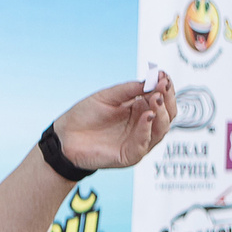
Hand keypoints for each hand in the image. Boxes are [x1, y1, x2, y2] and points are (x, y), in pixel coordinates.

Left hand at [51, 74, 176, 171]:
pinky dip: (146, 130)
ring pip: (160, 130)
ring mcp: (138, 141)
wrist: (64, 136)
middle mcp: (143, 125)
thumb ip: (130, 90)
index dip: (165, 88)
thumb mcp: (108, 97)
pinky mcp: (129, 155)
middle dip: (167, 99)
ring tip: (155, 99)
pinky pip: (143, 144)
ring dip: (161, 114)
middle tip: (162, 86)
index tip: (163, 76)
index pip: (161, 99)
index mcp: (139, 110)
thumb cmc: (84, 116)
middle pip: (166, 115)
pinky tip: (147, 116)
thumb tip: (153, 79)